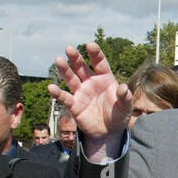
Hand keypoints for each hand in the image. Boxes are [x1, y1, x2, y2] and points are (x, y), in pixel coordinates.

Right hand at [47, 43, 132, 157]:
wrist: (109, 133)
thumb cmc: (118, 117)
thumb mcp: (126, 108)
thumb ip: (125, 97)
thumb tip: (123, 88)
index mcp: (105, 79)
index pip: (100, 63)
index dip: (95, 54)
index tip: (90, 45)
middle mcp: (91, 82)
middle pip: (82, 67)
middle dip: (76, 58)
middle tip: (69, 48)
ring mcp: (81, 92)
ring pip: (71, 78)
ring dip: (65, 70)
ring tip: (58, 60)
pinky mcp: (74, 105)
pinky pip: (65, 97)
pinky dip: (58, 93)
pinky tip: (51, 88)